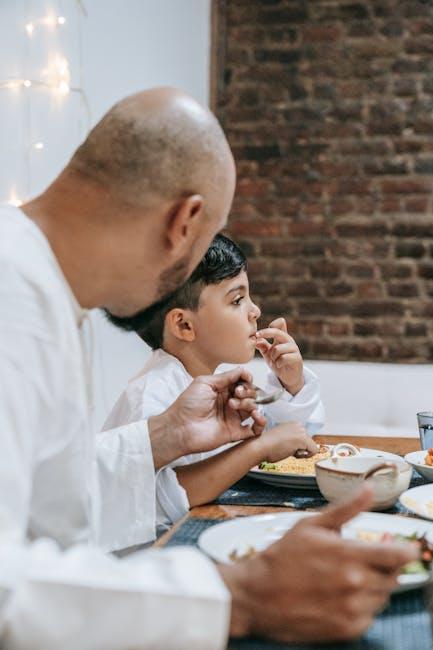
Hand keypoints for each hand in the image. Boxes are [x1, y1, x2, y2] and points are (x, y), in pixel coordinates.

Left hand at [148, 367, 265, 467]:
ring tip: (234, 405)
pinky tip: (257, 417)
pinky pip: (255, 429)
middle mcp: (230, 403)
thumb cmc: (188, 404)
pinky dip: (261, 423)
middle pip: (250, 394)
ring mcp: (233, 418)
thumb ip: (226, 377)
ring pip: (254, 408)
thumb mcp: (205, 383)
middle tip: (236, 393)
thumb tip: (243, 370)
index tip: (245, 378)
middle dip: (247, 391)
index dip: (246, 379)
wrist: (180, 427)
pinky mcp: (235, 432)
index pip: (242, 382)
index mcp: (222, 391)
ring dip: (249, 403)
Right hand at [221, 485, 417, 642]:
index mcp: (349, 555)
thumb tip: (369, 488)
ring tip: (346, 577)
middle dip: (385, 565)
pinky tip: (341, 595)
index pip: (399, 555)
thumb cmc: (283, 556)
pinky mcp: (347, 630)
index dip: (407, 550)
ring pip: (383, 596)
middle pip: (393, 576)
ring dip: (373, 585)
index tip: (403, 547)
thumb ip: (346, 508)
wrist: (258, 595)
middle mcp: (355, 584)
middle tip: (364, 559)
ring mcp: (352, 610)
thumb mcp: (312, 524)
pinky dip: (363, 605)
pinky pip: (370, 616)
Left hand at [255, 317, 303, 394]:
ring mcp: (294, 349)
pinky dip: (278, 363)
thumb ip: (263, 345)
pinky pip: (284, 358)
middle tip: (257, 337)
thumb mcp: (268, 353)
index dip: (268, 327)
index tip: (257, 334)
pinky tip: (279, 365)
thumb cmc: (278, 362)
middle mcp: (289, 340)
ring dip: (273, 356)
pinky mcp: (297, 358)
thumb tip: (256, 340)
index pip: (279, 324)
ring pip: (278, 348)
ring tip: (274, 361)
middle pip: (278, 332)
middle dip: (266, 333)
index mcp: (282, 337)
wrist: (288, 377)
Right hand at [255, 422, 317, 462]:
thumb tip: (297, 446)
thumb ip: (291, 439)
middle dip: (299, 448)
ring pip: (311, 446)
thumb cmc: (266, 445)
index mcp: (292, 423)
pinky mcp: (303, 438)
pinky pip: (314, 450)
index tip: (287, 446)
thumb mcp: (281, 438)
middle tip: (286, 449)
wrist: (260, 447)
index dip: (297, 446)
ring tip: (288, 451)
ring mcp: (301, 431)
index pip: (303, 437)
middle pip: (308, 441)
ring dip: (301, 452)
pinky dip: (306, 456)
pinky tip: (294, 454)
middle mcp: (298, 425)